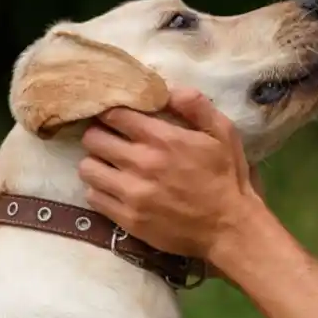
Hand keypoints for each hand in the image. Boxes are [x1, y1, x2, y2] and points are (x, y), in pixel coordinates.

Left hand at [76, 87, 261, 263]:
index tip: (115, 116)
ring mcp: (132, 193)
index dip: (111, 113)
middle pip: (93, 139)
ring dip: (96, 162)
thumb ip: (196, 105)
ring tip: (108, 164)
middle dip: (99, 134)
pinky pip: (94, 197)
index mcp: (163, 139)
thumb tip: (167, 89)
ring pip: (88, 168)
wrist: (229, 228)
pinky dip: (100, 190)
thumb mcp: (224, 133)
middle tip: (109, 139)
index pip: (115, 115)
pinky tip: (114, 188)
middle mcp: (142, 163)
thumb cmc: (226, 176)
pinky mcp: (127, 219)